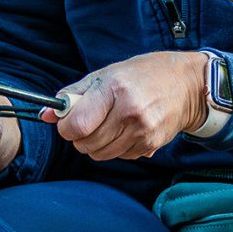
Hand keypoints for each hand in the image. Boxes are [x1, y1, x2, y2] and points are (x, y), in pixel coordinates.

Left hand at [53, 52, 210, 161]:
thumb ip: (73, 95)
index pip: (77, 124)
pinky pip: (118, 156)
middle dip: (80, 136)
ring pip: (100, 154)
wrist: (186, 85)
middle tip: (90, 122)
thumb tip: (46, 115)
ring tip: (110, 124)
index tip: (69, 121)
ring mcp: (142, 131)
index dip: (66, 127)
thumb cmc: (142, 75)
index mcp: (115, 89)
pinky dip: (116, 147)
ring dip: (97, 144)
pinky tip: (126, 129)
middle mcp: (130, 112)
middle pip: (86, 143)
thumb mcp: (105, 75)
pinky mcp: (151, 145)